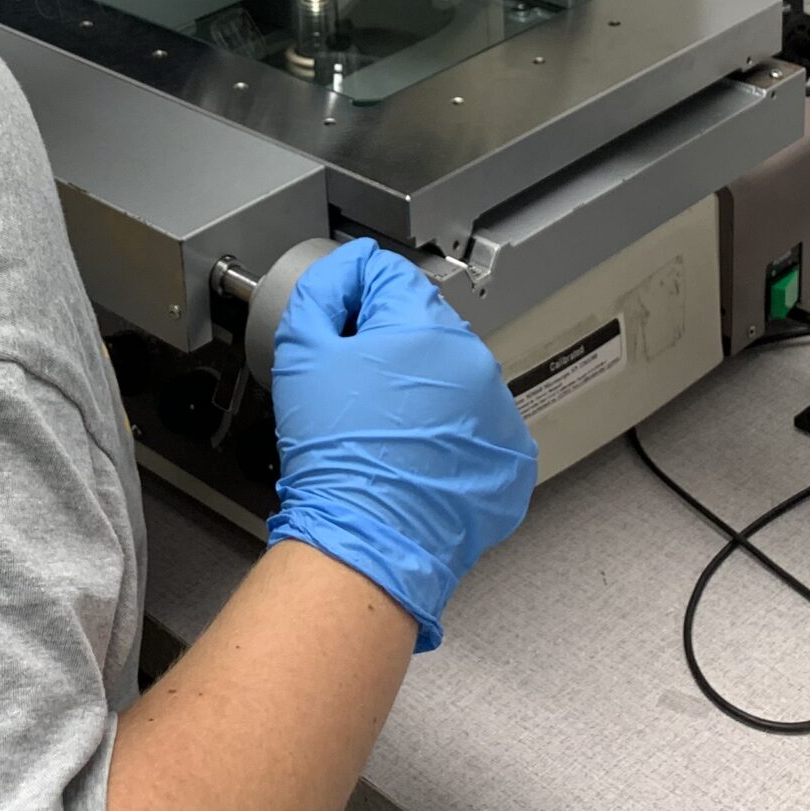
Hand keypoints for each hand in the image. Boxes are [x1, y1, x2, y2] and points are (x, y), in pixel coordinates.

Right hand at [264, 238, 537, 651]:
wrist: (367, 537)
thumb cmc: (337, 456)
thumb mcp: (300, 356)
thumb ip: (318, 295)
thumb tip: (341, 273)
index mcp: (424, 326)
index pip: (388, 275)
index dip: (352, 295)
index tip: (338, 325)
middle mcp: (473, 361)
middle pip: (423, 325)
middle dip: (389, 344)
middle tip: (355, 387)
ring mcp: (497, 409)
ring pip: (452, 375)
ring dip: (423, 388)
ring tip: (384, 427)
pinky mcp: (509, 454)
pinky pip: (475, 424)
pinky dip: (450, 432)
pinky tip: (416, 453)